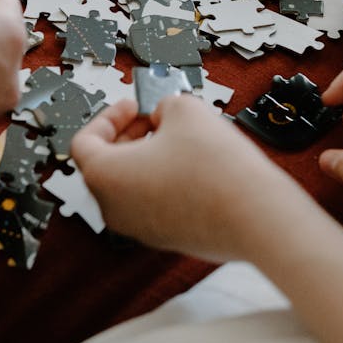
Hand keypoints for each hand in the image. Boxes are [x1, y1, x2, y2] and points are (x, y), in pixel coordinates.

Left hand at [71, 96, 309, 260]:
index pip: (85, 142)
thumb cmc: (216, 168)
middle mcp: (114, 208)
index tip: (134, 106)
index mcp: (104, 177)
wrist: (256, 216)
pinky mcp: (168, 238)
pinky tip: (197, 166)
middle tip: (157, 118)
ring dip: (149, 157)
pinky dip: (165, 180)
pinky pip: (154, 203)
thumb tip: (165, 114)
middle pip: (106, 164)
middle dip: (130, 134)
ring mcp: (140, 228)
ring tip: (182, 139)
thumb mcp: (185, 109)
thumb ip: (164, 104)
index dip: (110, 116)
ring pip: (131, 185)